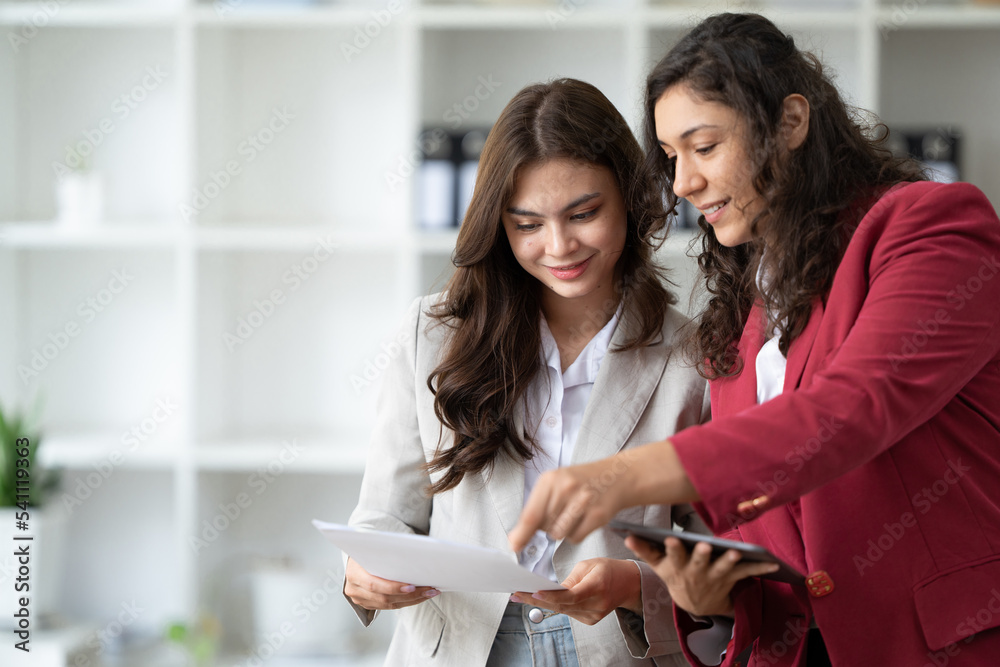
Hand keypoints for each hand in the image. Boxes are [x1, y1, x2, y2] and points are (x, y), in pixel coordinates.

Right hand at [343, 557, 439, 610]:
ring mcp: (360, 599)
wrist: (355, 558)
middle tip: (428, 589)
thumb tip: (412, 554)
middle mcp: (354, 589)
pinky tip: (420, 596)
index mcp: (354, 574)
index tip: (412, 586)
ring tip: (429, 592)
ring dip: (412, 600)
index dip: (393, 587)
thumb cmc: (367, 550)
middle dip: (410, 595)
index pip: (374, 585)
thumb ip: (385, 553)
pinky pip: (390, 607)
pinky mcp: (367, 604)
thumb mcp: (372, 548)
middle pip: (384, 598)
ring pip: (389, 605)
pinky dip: (406, 602)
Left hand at [508, 440, 696, 551]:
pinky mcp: (598, 515)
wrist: (616, 476)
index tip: (514, 546)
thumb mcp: (555, 484)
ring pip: (559, 534)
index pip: (530, 514)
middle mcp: (566, 488)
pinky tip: (583, 519)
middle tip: (562, 512)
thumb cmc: (580, 482)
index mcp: (550, 479)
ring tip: (573, 514)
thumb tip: (516, 539)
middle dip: (548, 527)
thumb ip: (535, 509)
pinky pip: (576, 538)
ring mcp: (584, 501)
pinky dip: (576, 534)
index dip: (521, 534)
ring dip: (563, 531)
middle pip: (545, 527)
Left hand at [511, 558, 641, 625]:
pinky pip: (569, 613)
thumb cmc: (609, 569)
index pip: (571, 595)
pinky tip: (542, 599)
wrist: (628, 584)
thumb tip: (551, 589)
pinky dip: (556, 606)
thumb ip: (570, 578)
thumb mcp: (589, 565)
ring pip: (563, 610)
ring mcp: (594, 615)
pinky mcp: (591, 620)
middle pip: (562, 605)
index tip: (533, 592)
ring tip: (521, 595)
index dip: (551, 596)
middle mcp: (597, 604)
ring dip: (542, 603)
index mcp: (597, 586)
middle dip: (537, 599)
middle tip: (517, 594)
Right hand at [626, 536, 778, 616]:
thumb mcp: (658, 565)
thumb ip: (644, 549)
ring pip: (722, 569)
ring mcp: (713, 577)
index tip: (671, 540)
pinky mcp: (730, 579)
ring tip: (736, 553)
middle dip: (702, 555)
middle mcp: (695, 573)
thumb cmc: (675, 575)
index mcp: (677, 567)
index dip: (672, 549)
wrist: (694, 603)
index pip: (673, 557)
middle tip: (705, 546)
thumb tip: (626, 534)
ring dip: (729, 561)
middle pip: (699, 563)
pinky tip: (771, 562)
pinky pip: (746, 573)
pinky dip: (759, 568)